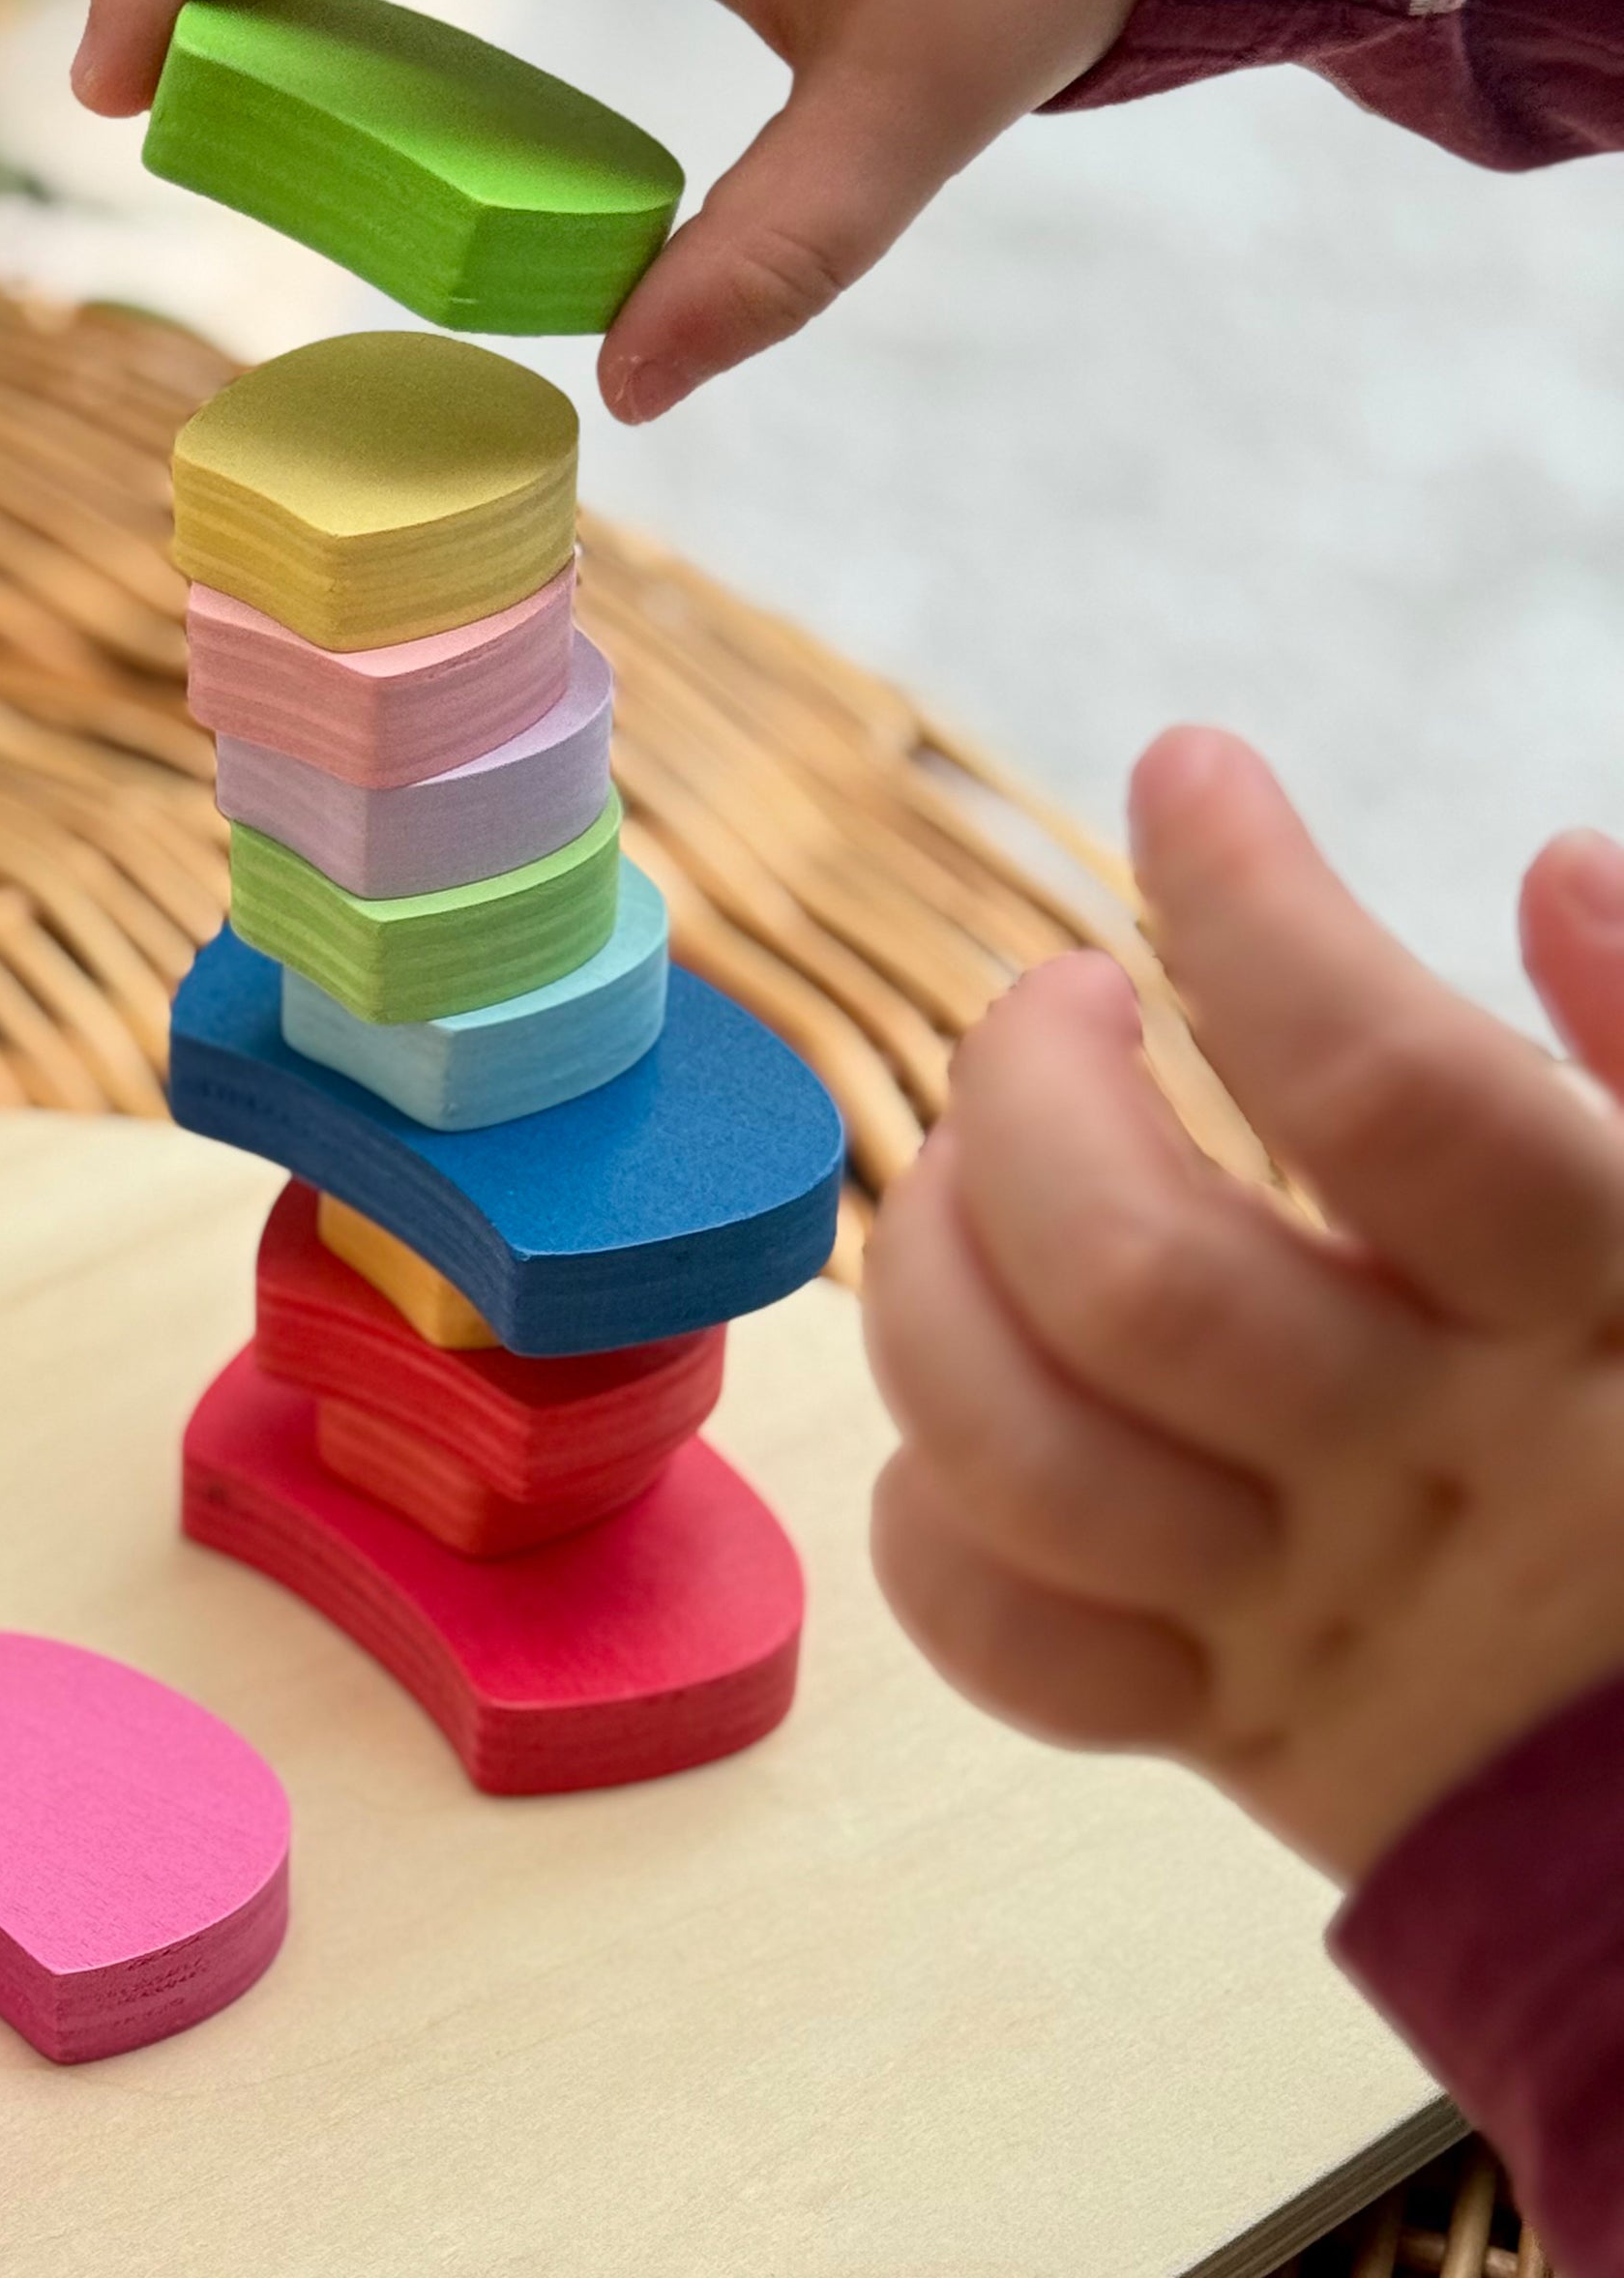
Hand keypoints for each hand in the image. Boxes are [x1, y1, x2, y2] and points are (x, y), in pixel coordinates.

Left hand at [863, 727, 1623, 1880]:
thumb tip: (1551, 869)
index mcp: (1595, 1320)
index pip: (1383, 1083)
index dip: (1251, 899)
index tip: (1189, 773)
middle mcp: (1430, 1468)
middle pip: (1138, 1273)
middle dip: (1030, 1094)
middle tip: (1062, 1003)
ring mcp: (1303, 1613)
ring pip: (1023, 1449)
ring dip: (939, 1277)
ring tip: (977, 1180)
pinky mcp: (1219, 1723)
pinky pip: (1002, 1630)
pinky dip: (938, 1509)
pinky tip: (979, 1414)